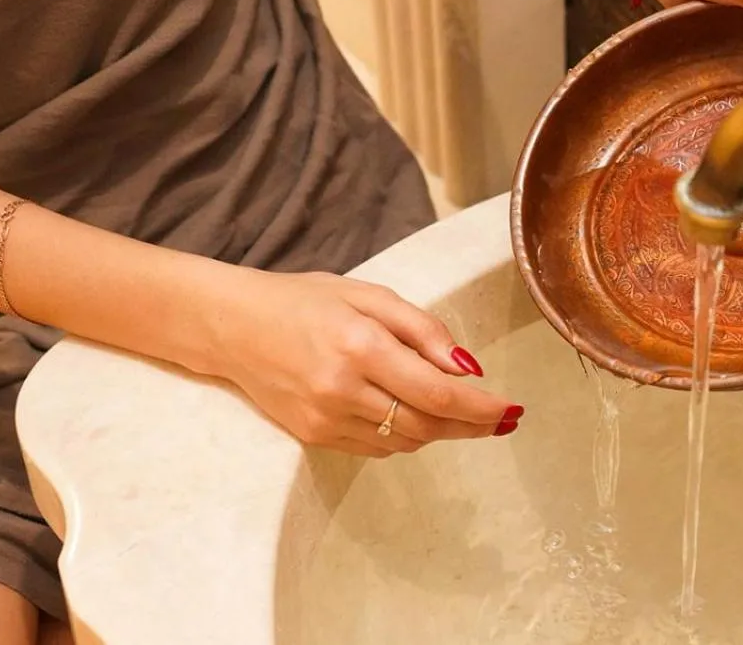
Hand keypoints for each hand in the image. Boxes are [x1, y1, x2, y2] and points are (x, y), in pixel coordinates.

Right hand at [202, 268, 521, 456]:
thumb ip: (422, 329)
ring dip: (439, 429)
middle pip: (427, 424)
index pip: (437, 391)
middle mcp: (343, 388)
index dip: (481, 407)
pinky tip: (411, 413)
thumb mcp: (367, 295)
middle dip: (471, 425)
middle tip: (501, 419)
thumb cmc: (302, 301)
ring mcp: (325, 417)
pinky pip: (376, 447)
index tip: (512, 410)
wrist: (230, 326)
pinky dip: (403, 434)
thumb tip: (467, 368)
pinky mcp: (312, 435)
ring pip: (405, 440)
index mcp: (361, 345)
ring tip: (460, 412)